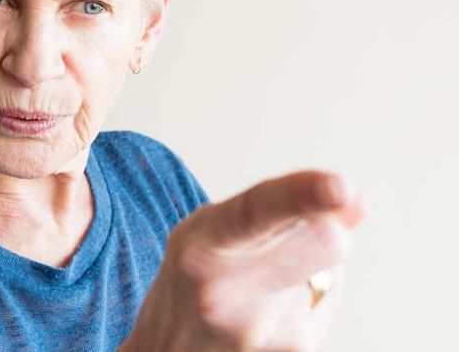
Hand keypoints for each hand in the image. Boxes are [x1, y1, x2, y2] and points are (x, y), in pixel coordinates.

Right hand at [120, 170, 367, 351]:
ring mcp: (261, 332)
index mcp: (201, 248)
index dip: (302, 195)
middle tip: (318, 222)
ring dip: (310, 265)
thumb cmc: (192, 279)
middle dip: (331, 226)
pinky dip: (309, 294)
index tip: (341, 187)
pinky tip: (271, 308)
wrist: (167, 351)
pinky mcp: (292, 351)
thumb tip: (356, 202)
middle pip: (324, 243)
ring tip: (260, 283)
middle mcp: (227, 293)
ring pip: (329, 270)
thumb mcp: (212, 229)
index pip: (257, 212)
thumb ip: (278, 209)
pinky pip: (325, 301)